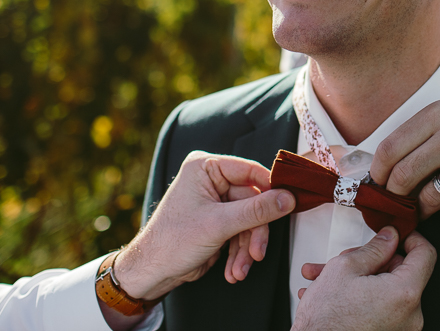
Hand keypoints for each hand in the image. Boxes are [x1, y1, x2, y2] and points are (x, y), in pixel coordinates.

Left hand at [111, 152, 294, 300]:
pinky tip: (233, 270)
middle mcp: (211, 180)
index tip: (287, 205)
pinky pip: (241, 232)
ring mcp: (215, 202)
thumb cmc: (171, 242)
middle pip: (252, 201)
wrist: (152, 272)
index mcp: (205, 167)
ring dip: (246, 248)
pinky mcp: (218, 221)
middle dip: (253, 233)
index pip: (250, 171)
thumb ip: (257, 211)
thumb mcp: (219, 225)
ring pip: (249, 220)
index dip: (269, 189)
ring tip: (239, 269)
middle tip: (256, 253)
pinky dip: (240, 253)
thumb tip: (288, 198)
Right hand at [292, 228, 436, 330]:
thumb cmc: (325, 320)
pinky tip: (335, 296)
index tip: (398, 235)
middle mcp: (410, 316)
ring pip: (386, 291)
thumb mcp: (345, 268)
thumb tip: (390, 237)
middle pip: (401, 273)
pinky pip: (381, 309)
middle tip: (347, 259)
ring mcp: (401, 330)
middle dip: (373, 262)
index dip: (411, 238)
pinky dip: (361, 299)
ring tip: (328, 278)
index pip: (426, 254)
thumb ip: (374, 248)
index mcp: (405, 294)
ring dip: (359, 280)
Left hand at [370, 91, 439, 217]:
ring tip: (427, 203)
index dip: (377, 173)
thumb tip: (382, 166)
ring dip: (425, 207)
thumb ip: (420, 133)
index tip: (377, 183)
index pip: (390, 149)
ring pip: (431, 199)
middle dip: (396, 196)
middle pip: (404, 178)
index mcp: (439, 114)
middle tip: (397, 201)